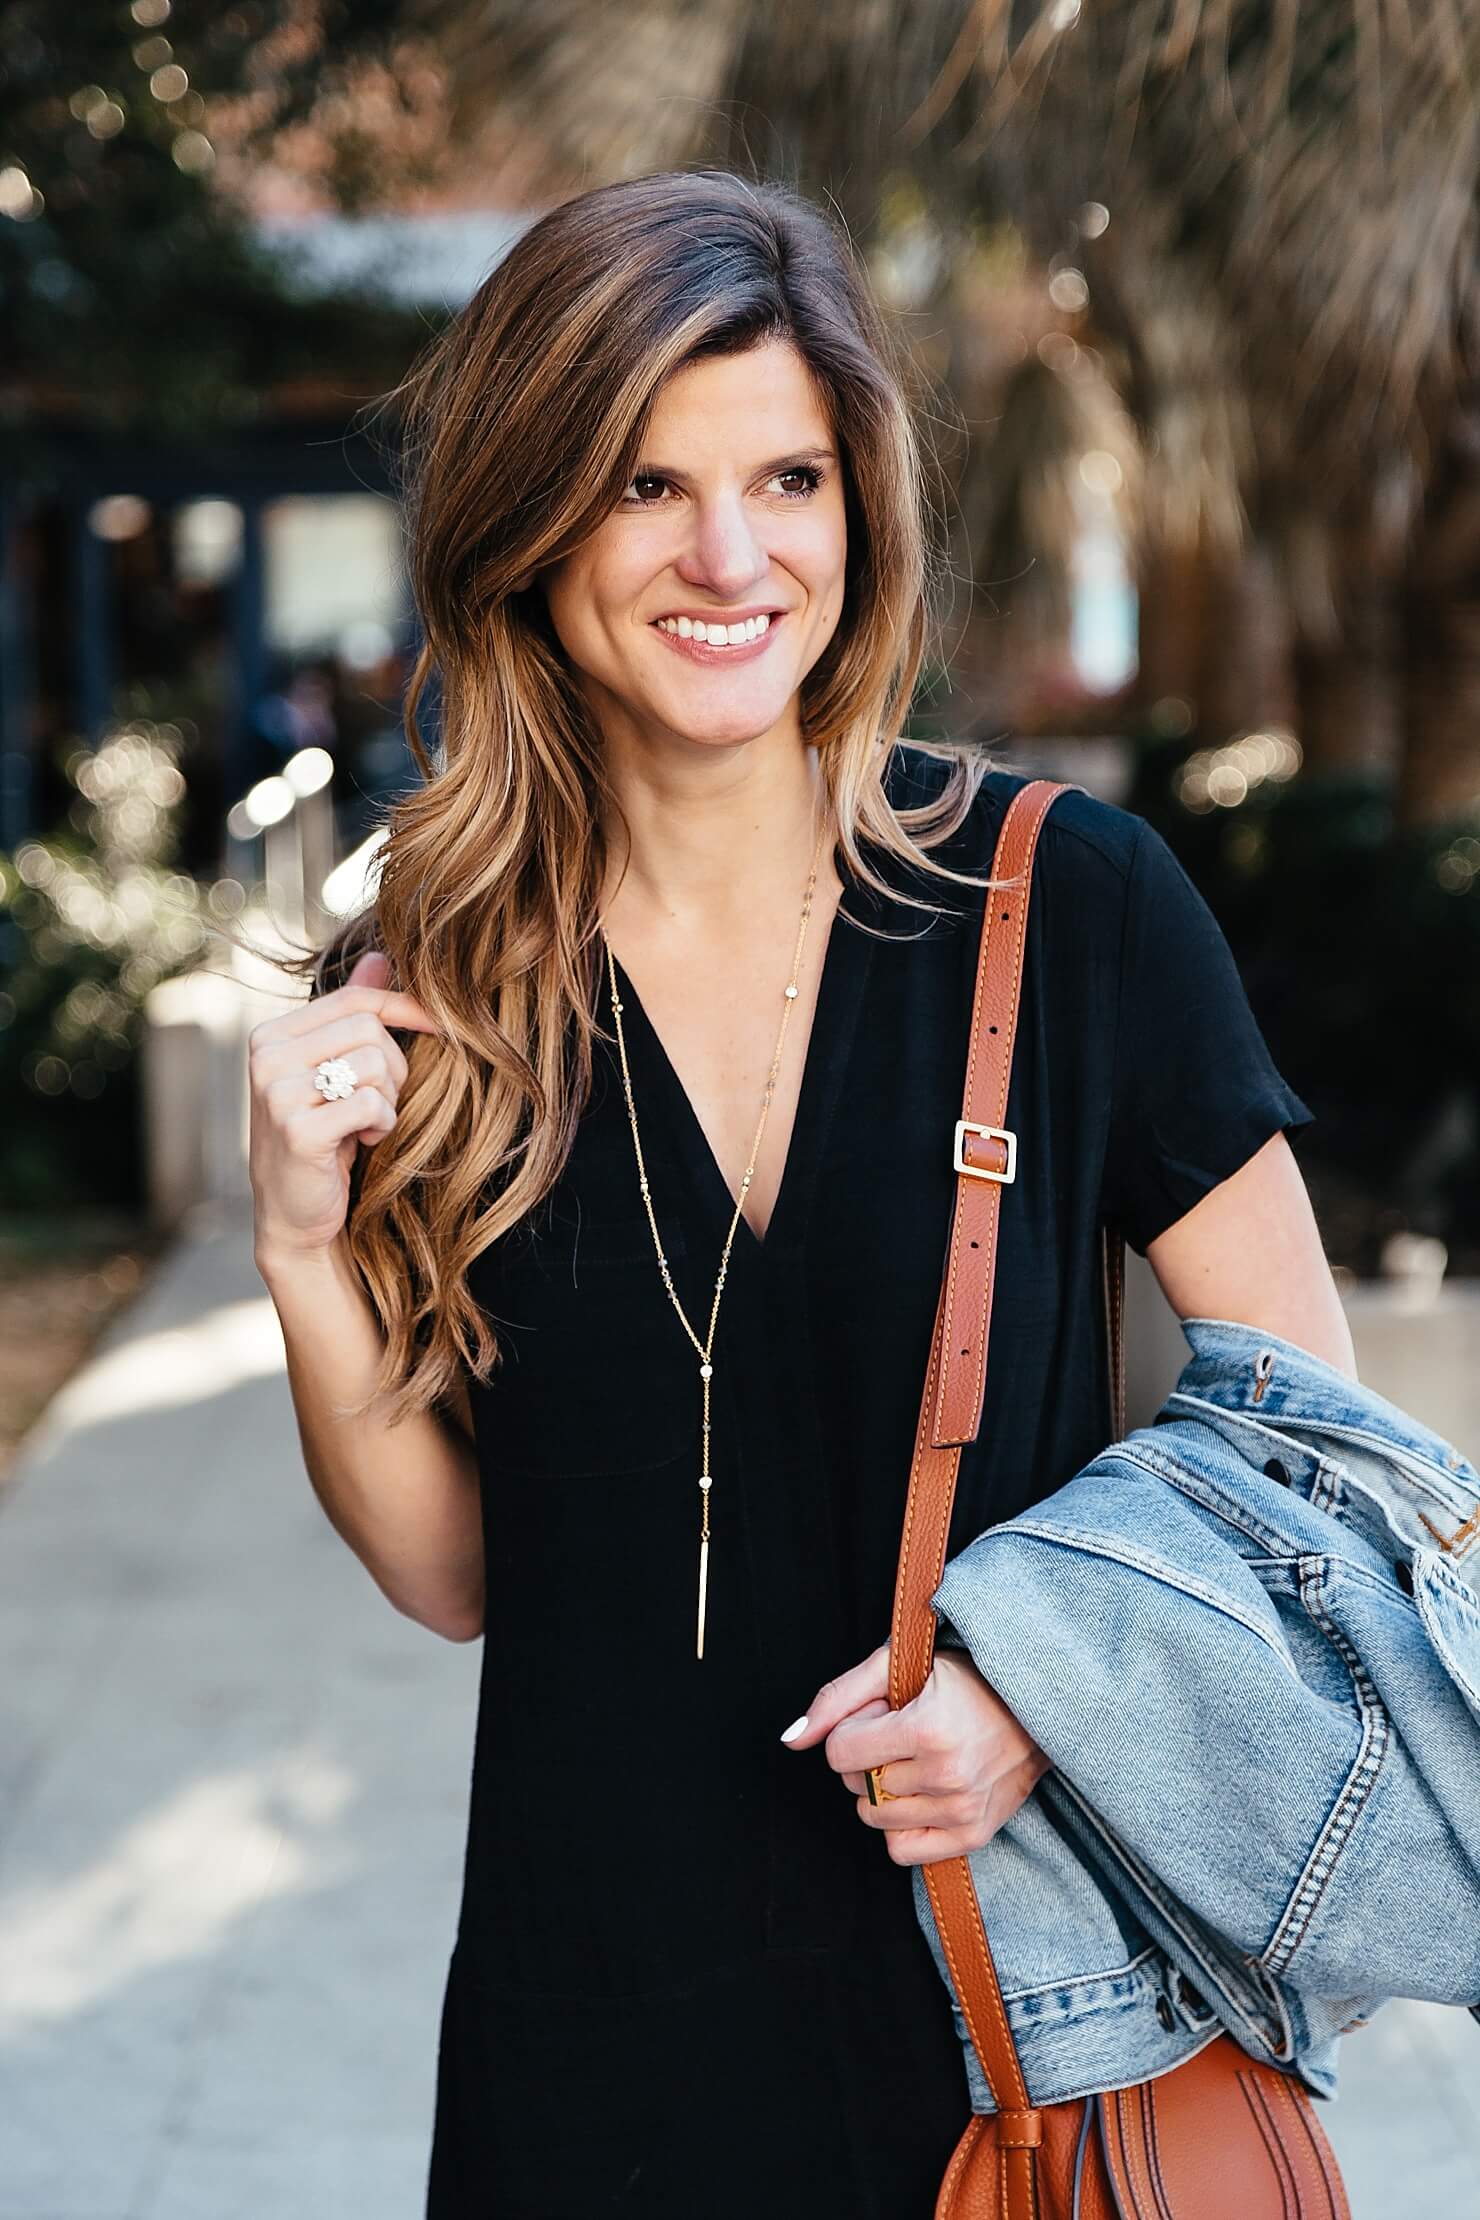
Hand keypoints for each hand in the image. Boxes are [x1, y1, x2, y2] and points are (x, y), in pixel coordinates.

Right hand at [248, 949, 442, 1263]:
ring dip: (387, 1100)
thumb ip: (350, 1016)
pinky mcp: (297, 1129)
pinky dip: (381, 1125)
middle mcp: (266, 1056)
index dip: (403, 1008)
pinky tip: (362, 1142)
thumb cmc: (322, 1138)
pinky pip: (371, 1103)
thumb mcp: (331, 1071)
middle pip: (369, 1030)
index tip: (440, 1023)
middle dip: (392, 1069)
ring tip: (364, 1124)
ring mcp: (277, 1092)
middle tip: (377, 1104)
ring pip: (374, 1064)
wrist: (295, 1215)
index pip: (353, 1000)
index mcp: (271, 1035)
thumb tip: (380, 957)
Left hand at [779, 1638, 1050, 1866]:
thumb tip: (792, 1739)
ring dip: (883, 1790)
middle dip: (868, 1757)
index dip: (853, 1730)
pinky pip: (902, 1850)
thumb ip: (839, 1697)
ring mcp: (962, 1811)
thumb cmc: (965, 1678)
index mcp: (927, 1731)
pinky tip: (920, 1794)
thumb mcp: (898, 1666)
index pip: (840, 1754)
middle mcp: (946, 1777)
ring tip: (917, 1759)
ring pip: (874, 1818)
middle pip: (857, 1786)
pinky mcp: (974, 1835)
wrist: (1036, 1706)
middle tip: (905, 1732)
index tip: (883, 1713)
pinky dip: (900, 1826)